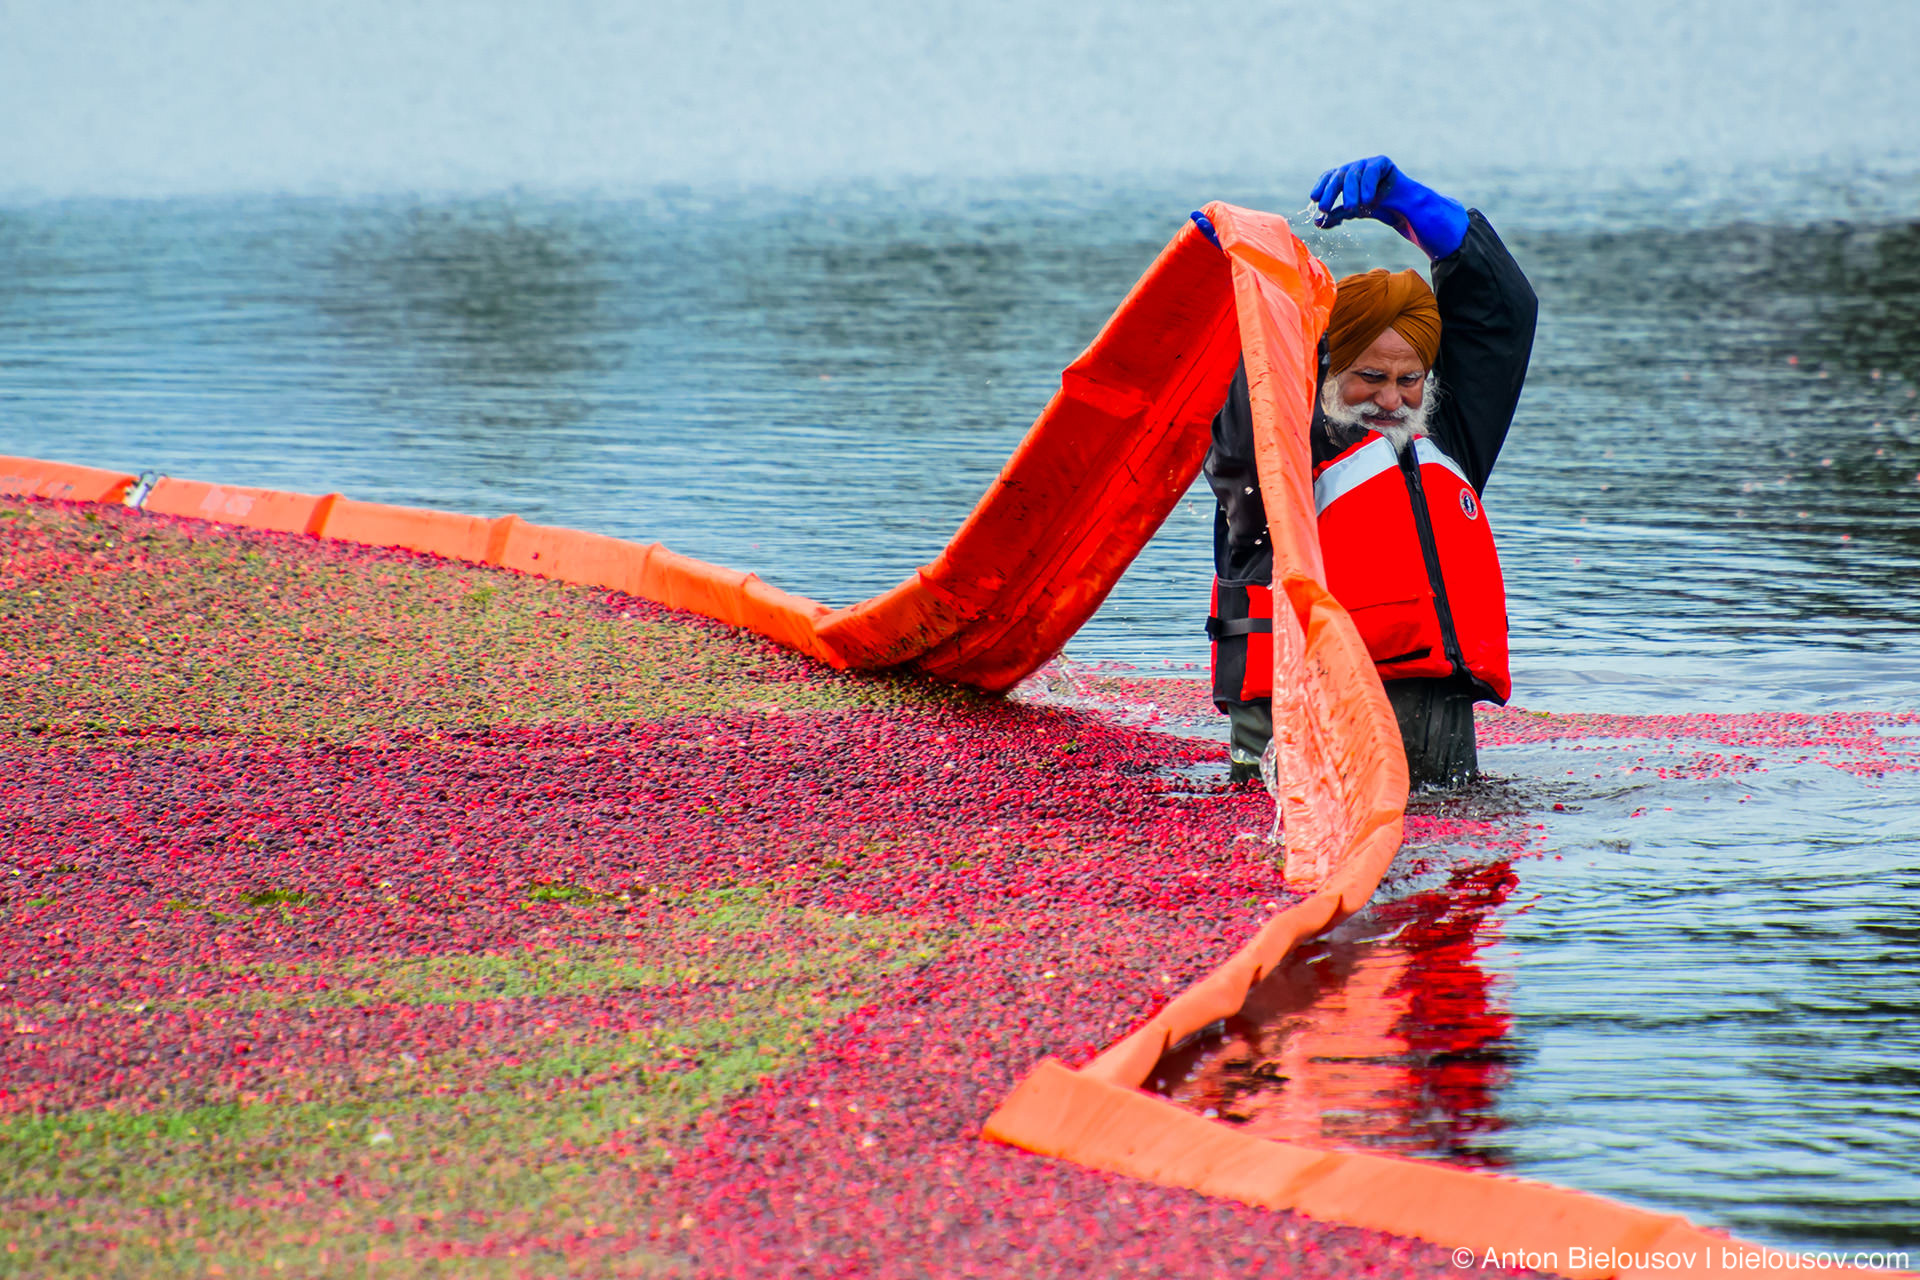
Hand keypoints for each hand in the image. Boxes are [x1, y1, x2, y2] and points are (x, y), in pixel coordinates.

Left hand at [1310, 155, 1467, 259]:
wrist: (1404, 210)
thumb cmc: (1379, 209)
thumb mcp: (1354, 212)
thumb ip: (1336, 215)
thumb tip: (1317, 223)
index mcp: (1346, 176)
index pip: (1329, 177)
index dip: (1321, 186)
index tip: (1314, 199)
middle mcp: (1356, 167)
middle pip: (1338, 175)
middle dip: (1330, 192)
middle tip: (1324, 208)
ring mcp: (1369, 163)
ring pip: (1353, 173)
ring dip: (1349, 192)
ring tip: (1352, 208)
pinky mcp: (1383, 163)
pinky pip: (1371, 170)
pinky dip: (1367, 185)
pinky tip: (1368, 200)